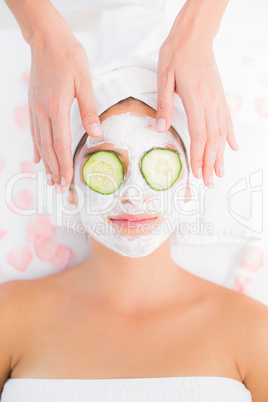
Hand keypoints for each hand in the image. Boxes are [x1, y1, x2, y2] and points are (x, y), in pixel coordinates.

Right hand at [29, 28, 101, 193]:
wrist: (47, 39)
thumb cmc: (68, 57)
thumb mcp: (84, 81)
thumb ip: (88, 110)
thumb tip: (96, 133)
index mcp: (57, 107)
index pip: (61, 145)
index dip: (64, 166)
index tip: (68, 182)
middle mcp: (43, 111)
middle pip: (48, 148)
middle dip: (55, 171)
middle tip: (59, 188)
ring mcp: (35, 108)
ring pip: (39, 142)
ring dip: (45, 163)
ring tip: (50, 179)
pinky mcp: (33, 104)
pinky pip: (34, 131)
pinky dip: (36, 147)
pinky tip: (37, 157)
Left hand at [156, 25, 238, 186]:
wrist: (194, 36)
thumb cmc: (176, 54)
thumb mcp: (163, 77)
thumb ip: (164, 105)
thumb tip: (160, 128)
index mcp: (196, 99)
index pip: (199, 135)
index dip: (199, 156)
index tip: (198, 173)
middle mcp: (211, 102)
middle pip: (213, 139)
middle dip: (210, 162)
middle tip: (209, 182)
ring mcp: (218, 99)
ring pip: (222, 133)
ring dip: (221, 154)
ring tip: (220, 172)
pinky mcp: (219, 96)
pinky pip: (227, 120)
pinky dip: (230, 136)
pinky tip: (233, 147)